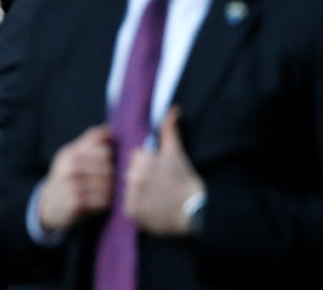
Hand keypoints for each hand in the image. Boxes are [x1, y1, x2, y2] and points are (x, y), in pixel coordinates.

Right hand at [39, 125, 113, 231]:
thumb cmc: (67, 176)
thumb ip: (90, 140)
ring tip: (105, 192)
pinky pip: (103, 200)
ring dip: (110, 190)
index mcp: (71, 154)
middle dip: (112, 176)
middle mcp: (70, 168)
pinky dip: (105, 203)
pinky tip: (99, 202)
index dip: (110, 159)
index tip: (106, 165)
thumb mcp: (72, 155)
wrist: (50, 205)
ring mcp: (72, 185)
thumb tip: (109, 128)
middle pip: (108, 169)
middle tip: (109, 182)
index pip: (104, 152)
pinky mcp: (76, 203)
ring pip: (107, 185)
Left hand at [124, 107, 203, 235]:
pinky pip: (129, 207)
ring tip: (156, 198)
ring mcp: (132, 195)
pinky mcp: (132, 212)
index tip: (160, 173)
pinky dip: (138, 209)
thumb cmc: (185, 181)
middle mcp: (134, 177)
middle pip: (131, 173)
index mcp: (142, 160)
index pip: (136, 158)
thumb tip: (173, 109)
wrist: (194, 212)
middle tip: (160, 187)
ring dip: (139, 193)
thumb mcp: (176, 153)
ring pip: (129, 189)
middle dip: (142, 178)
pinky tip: (153, 208)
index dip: (148, 164)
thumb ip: (169, 129)